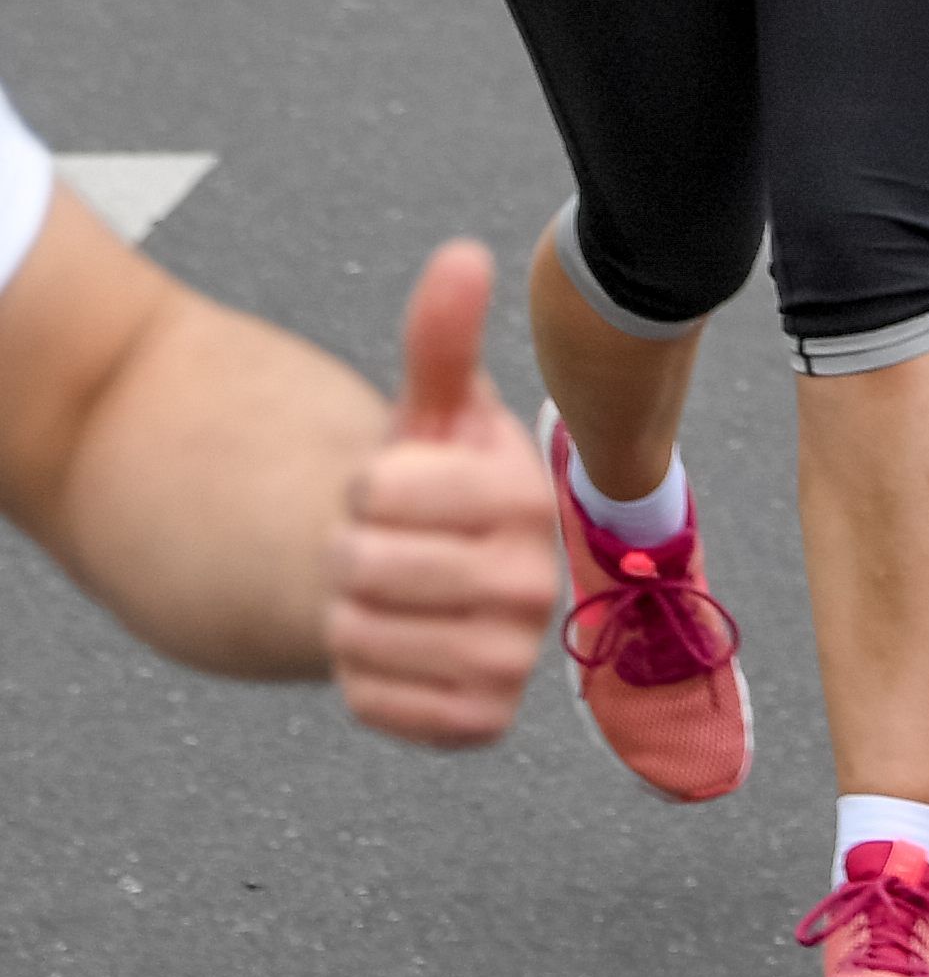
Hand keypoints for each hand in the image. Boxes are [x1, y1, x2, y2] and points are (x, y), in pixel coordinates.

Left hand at [323, 242, 558, 748]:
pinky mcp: (481, 720)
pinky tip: (385, 645)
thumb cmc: (427, 485)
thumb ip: (441, 339)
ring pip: (364, 639)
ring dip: (344, 616)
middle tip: (371, 545)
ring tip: (375, 594)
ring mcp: (512, 657)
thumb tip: (462, 256)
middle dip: (345, 552)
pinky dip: (358, 676)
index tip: (385, 484)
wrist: (434, 579)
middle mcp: (537, 583)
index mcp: (529, 497)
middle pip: (369, 568)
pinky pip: (376, 702)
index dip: (365, 484)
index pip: (392, 491)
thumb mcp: (428, 410)